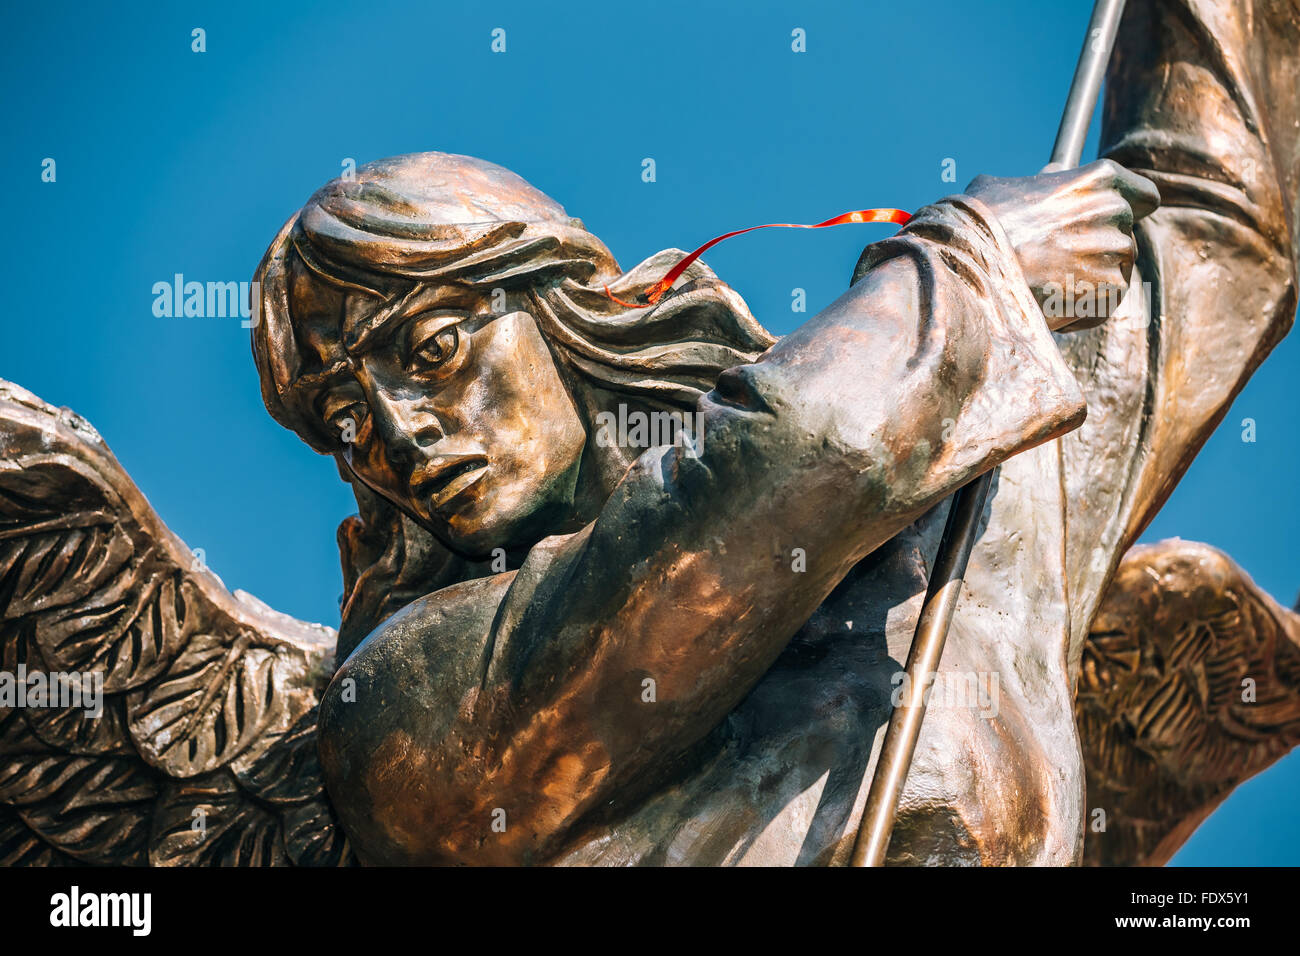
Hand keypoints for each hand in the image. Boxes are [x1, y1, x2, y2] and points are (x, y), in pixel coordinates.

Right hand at [966, 159, 1159, 331]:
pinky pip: (1104, 303)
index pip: (1144, 195)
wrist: (969, 270)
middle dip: (1094, 251)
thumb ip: (1041, 184)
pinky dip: (1080, 310)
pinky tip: (1047, 305)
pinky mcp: (1110, 291)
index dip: (1127, 211)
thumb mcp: (1005, 187)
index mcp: (1098, 179)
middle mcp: (1115, 211)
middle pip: (1123, 237)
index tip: (1106, 224)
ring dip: (1085, 282)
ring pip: (1113, 272)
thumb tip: (1049, 178)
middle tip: (1053, 263)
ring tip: (1042, 287)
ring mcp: (1115, 252)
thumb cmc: (978, 225)